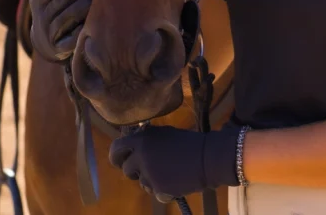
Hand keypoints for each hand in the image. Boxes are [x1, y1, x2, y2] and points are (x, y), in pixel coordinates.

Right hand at [26, 0, 92, 61]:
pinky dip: (78, 33)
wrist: (48, 43)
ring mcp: (50, 33)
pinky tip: (88, 25)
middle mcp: (42, 16)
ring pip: (67, 17)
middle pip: (61, 0)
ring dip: (80, 7)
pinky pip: (70, 40)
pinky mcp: (59, 48)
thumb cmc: (52, 8)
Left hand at [108, 124, 241, 199]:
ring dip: (150, 180)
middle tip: (147, 168)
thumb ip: (146, 138)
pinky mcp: (158, 189)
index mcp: (142, 140)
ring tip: (169, 172)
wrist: (209, 158)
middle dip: (135, 170)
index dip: (117, 156)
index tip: (121, 159)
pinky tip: (176, 181)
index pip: (116, 148)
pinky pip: (155, 192)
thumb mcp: (165, 134)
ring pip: (141, 182)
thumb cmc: (189, 142)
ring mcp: (149, 174)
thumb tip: (133, 142)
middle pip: (126, 169)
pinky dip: (163, 190)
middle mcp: (141, 156)